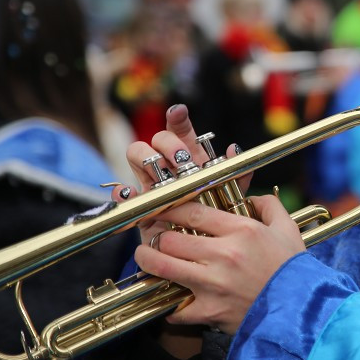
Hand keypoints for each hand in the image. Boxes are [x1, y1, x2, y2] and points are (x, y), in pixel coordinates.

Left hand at [107, 103, 296, 334]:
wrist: (302, 310)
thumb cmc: (294, 270)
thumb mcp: (287, 229)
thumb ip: (269, 206)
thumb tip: (252, 197)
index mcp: (241, 231)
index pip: (191, 212)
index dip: (168, 209)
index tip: (160, 209)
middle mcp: (223, 255)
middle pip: (169, 239)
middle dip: (154, 235)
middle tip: (152, 234)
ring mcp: (213, 284)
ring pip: (162, 266)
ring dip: (147, 260)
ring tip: (145, 257)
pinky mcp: (209, 311)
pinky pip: (176, 307)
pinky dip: (171, 304)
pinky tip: (171, 299)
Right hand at [112, 104, 250, 247]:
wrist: (199, 247)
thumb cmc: (215, 216)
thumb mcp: (230, 195)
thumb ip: (236, 174)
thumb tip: (234, 148)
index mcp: (191, 160)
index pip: (182, 133)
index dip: (178, 120)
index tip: (179, 112)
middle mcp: (168, 167)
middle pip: (158, 139)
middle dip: (168, 143)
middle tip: (182, 158)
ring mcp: (151, 184)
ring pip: (136, 155)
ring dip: (147, 158)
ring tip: (162, 172)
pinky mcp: (140, 206)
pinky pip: (122, 193)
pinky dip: (123, 191)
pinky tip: (130, 192)